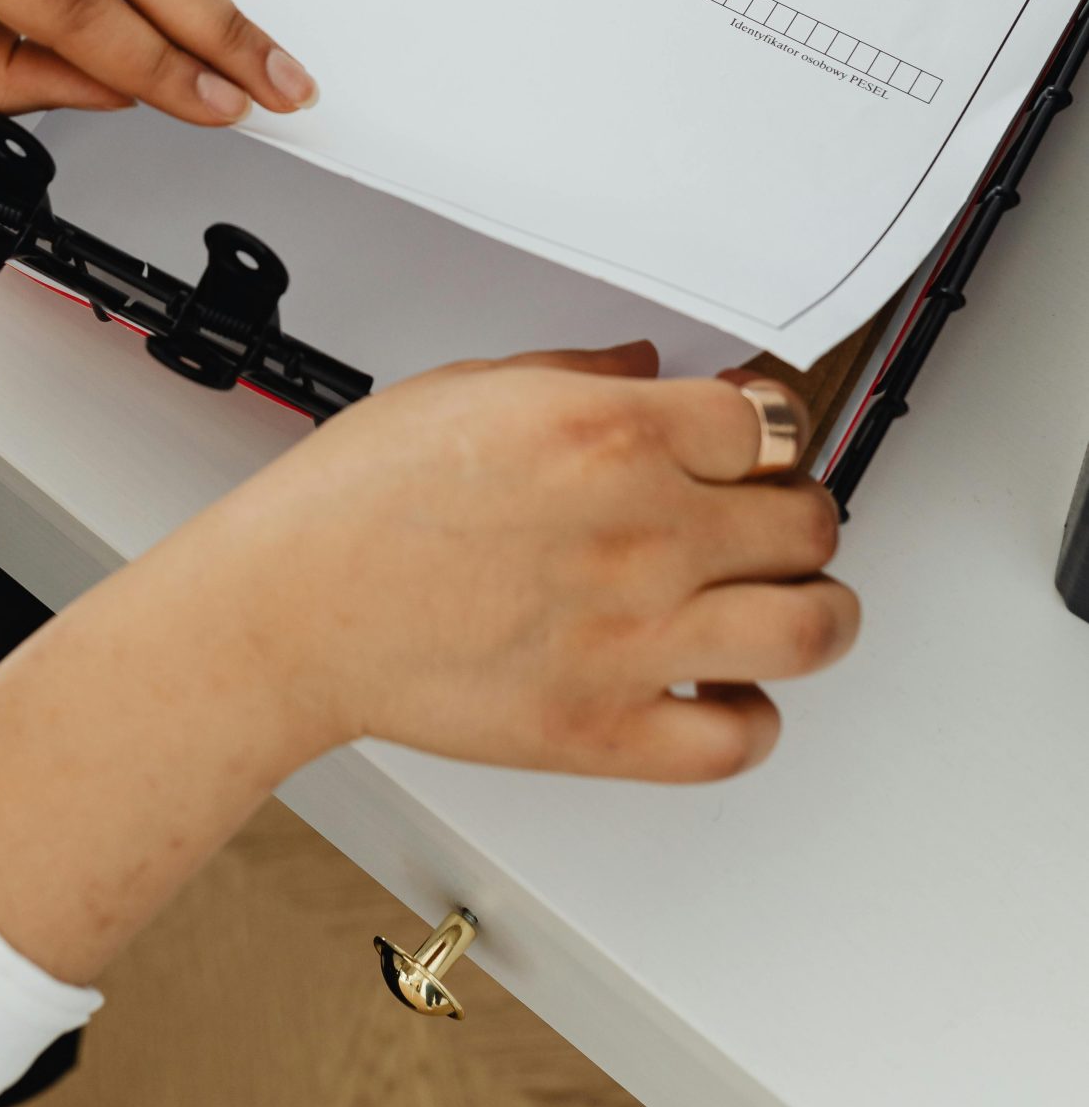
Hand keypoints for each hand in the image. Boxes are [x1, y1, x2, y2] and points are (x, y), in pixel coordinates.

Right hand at [182, 340, 856, 781]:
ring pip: (813, 629)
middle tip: (768, 516)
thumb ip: (577, 374)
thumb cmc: (355, 499)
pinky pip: (741, 739)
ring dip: (818, 610)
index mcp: (608, 432)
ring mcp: (634, 639)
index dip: (769, 429)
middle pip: (807, 519)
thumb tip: (643, 367)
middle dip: (796, 510)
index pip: (769, 421)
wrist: (289, 609)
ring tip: (790, 602)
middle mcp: (640, 531)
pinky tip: (725, 690)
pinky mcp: (606, 732)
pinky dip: (754, 717)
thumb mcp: (468, 386)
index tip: (756, 441)